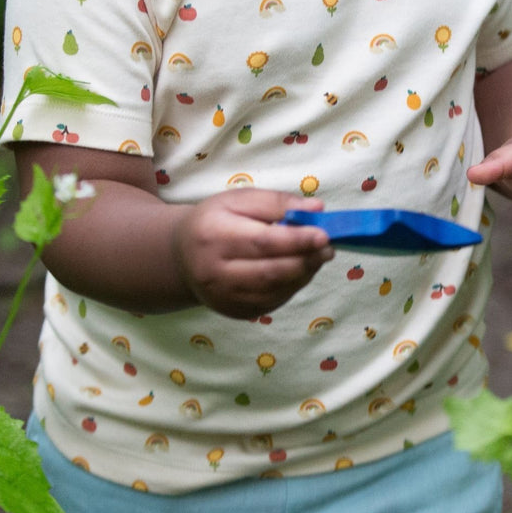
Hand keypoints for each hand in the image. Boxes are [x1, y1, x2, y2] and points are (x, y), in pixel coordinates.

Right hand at [175, 190, 334, 317]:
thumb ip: (277, 202)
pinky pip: (274, 302)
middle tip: (328, 248)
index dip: (296, 240)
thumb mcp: (238, 200)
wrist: (183, 257)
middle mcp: (215, 273)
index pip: (261, 242)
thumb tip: (316, 210)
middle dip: (306, 260)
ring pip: (276, 290)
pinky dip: (293, 286)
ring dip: (304, 274)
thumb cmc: (215, 221)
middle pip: (271, 271)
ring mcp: (224, 297)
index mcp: (213, 237)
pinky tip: (299, 270)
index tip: (323, 235)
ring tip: (318, 256)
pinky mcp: (235, 312)